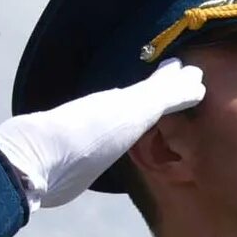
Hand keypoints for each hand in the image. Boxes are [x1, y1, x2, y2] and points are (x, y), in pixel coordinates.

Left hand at [0, 59, 206, 208]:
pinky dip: (131, 137)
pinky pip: (120, 142)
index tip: (195, 73)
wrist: (40, 162)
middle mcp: (111, 112)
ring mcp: (97, 136)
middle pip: (144, 99)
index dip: (175, 80)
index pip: (157, 85)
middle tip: (186, 88)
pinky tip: (132, 142)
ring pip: (130, 118)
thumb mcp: (134, 110)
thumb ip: (165, 96)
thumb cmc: (90, 133)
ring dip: (147, 115)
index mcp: (123, 99)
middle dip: (163, 93)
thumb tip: (196, 78)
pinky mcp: (88, 162)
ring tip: (164, 114)